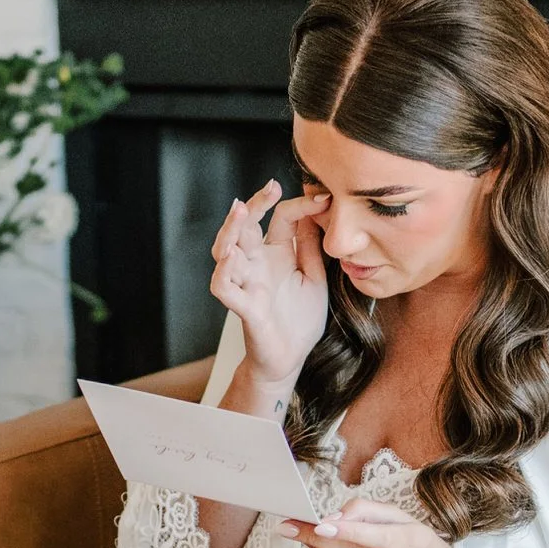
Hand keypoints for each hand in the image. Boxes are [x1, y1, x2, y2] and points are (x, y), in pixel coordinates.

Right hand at [211, 180, 330, 394]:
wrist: (291, 359)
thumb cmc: (299, 320)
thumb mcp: (314, 276)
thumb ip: (311, 247)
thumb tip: (316, 210)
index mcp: (276, 254)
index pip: (281, 218)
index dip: (300, 205)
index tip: (324, 199)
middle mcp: (257, 265)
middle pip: (245, 226)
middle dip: (254, 205)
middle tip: (270, 188)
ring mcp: (247, 284)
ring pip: (225, 251)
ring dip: (229, 230)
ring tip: (239, 211)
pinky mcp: (244, 308)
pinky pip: (224, 288)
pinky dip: (224, 272)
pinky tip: (232, 257)